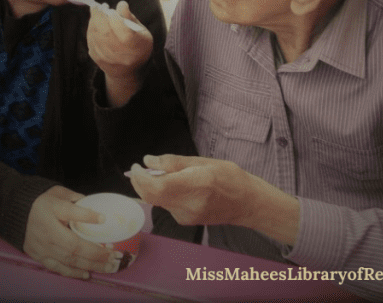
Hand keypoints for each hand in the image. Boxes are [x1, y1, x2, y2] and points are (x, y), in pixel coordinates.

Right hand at [23, 185, 121, 278]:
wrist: (16, 213)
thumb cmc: (41, 201)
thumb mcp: (56, 192)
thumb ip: (74, 198)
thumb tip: (94, 208)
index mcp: (50, 209)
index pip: (70, 212)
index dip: (87, 216)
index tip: (103, 219)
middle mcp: (46, 230)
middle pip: (73, 244)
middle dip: (95, 252)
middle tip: (112, 255)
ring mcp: (42, 246)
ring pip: (68, 260)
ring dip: (90, 265)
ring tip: (107, 267)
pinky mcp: (39, 256)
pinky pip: (58, 268)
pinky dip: (73, 272)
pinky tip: (87, 273)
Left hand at [87, 2, 152, 105]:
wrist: (128, 72)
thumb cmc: (138, 46)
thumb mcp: (142, 31)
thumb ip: (130, 18)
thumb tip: (121, 4)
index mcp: (134, 45)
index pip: (123, 30)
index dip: (116, 18)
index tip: (113, 10)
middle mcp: (119, 53)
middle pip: (105, 32)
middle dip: (99, 15)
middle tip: (98, 6)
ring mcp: (106, 57)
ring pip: (95, 34)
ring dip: (94, 20)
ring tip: (97, 11)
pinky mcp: (96, 58)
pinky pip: (90, 38)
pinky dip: (91, 28)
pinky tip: (95, 22)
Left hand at [129, 154, 299, 245]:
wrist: (247, 203)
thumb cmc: (229, 177)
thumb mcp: (202, 161)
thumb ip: (173, 162)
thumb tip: (149, 161)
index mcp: (194, 186)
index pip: (155, 187)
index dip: (139, 177)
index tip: (135, 166)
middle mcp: (188, 205)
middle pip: (151, 197)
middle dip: (139, 182)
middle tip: (138, 168)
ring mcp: (186, 217)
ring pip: (157, 201)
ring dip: (151, 187)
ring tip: (160, 172)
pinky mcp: (185, 221)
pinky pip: (166, 205)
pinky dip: (162, 193)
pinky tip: (173, 184)